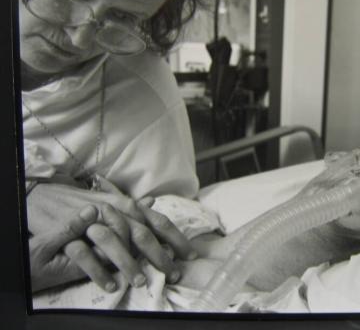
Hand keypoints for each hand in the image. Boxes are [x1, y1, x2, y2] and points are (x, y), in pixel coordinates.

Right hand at [27, 179, 196, 287]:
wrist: (47, 194)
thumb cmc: (84, 201)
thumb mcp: (113, 201)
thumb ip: (134, 207)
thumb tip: (154, 203)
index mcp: (129, 206)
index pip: (159, 222)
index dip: (177, 238)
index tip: (191, 255)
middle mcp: (117, 211)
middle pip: (144, 234)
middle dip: (161, 256)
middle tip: (174, 274)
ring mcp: (95, 220)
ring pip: (119, 243)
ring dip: (132, 265)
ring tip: (143, 282)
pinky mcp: (73, 231)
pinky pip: (89, 254)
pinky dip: (101, 271)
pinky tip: (111, 284)